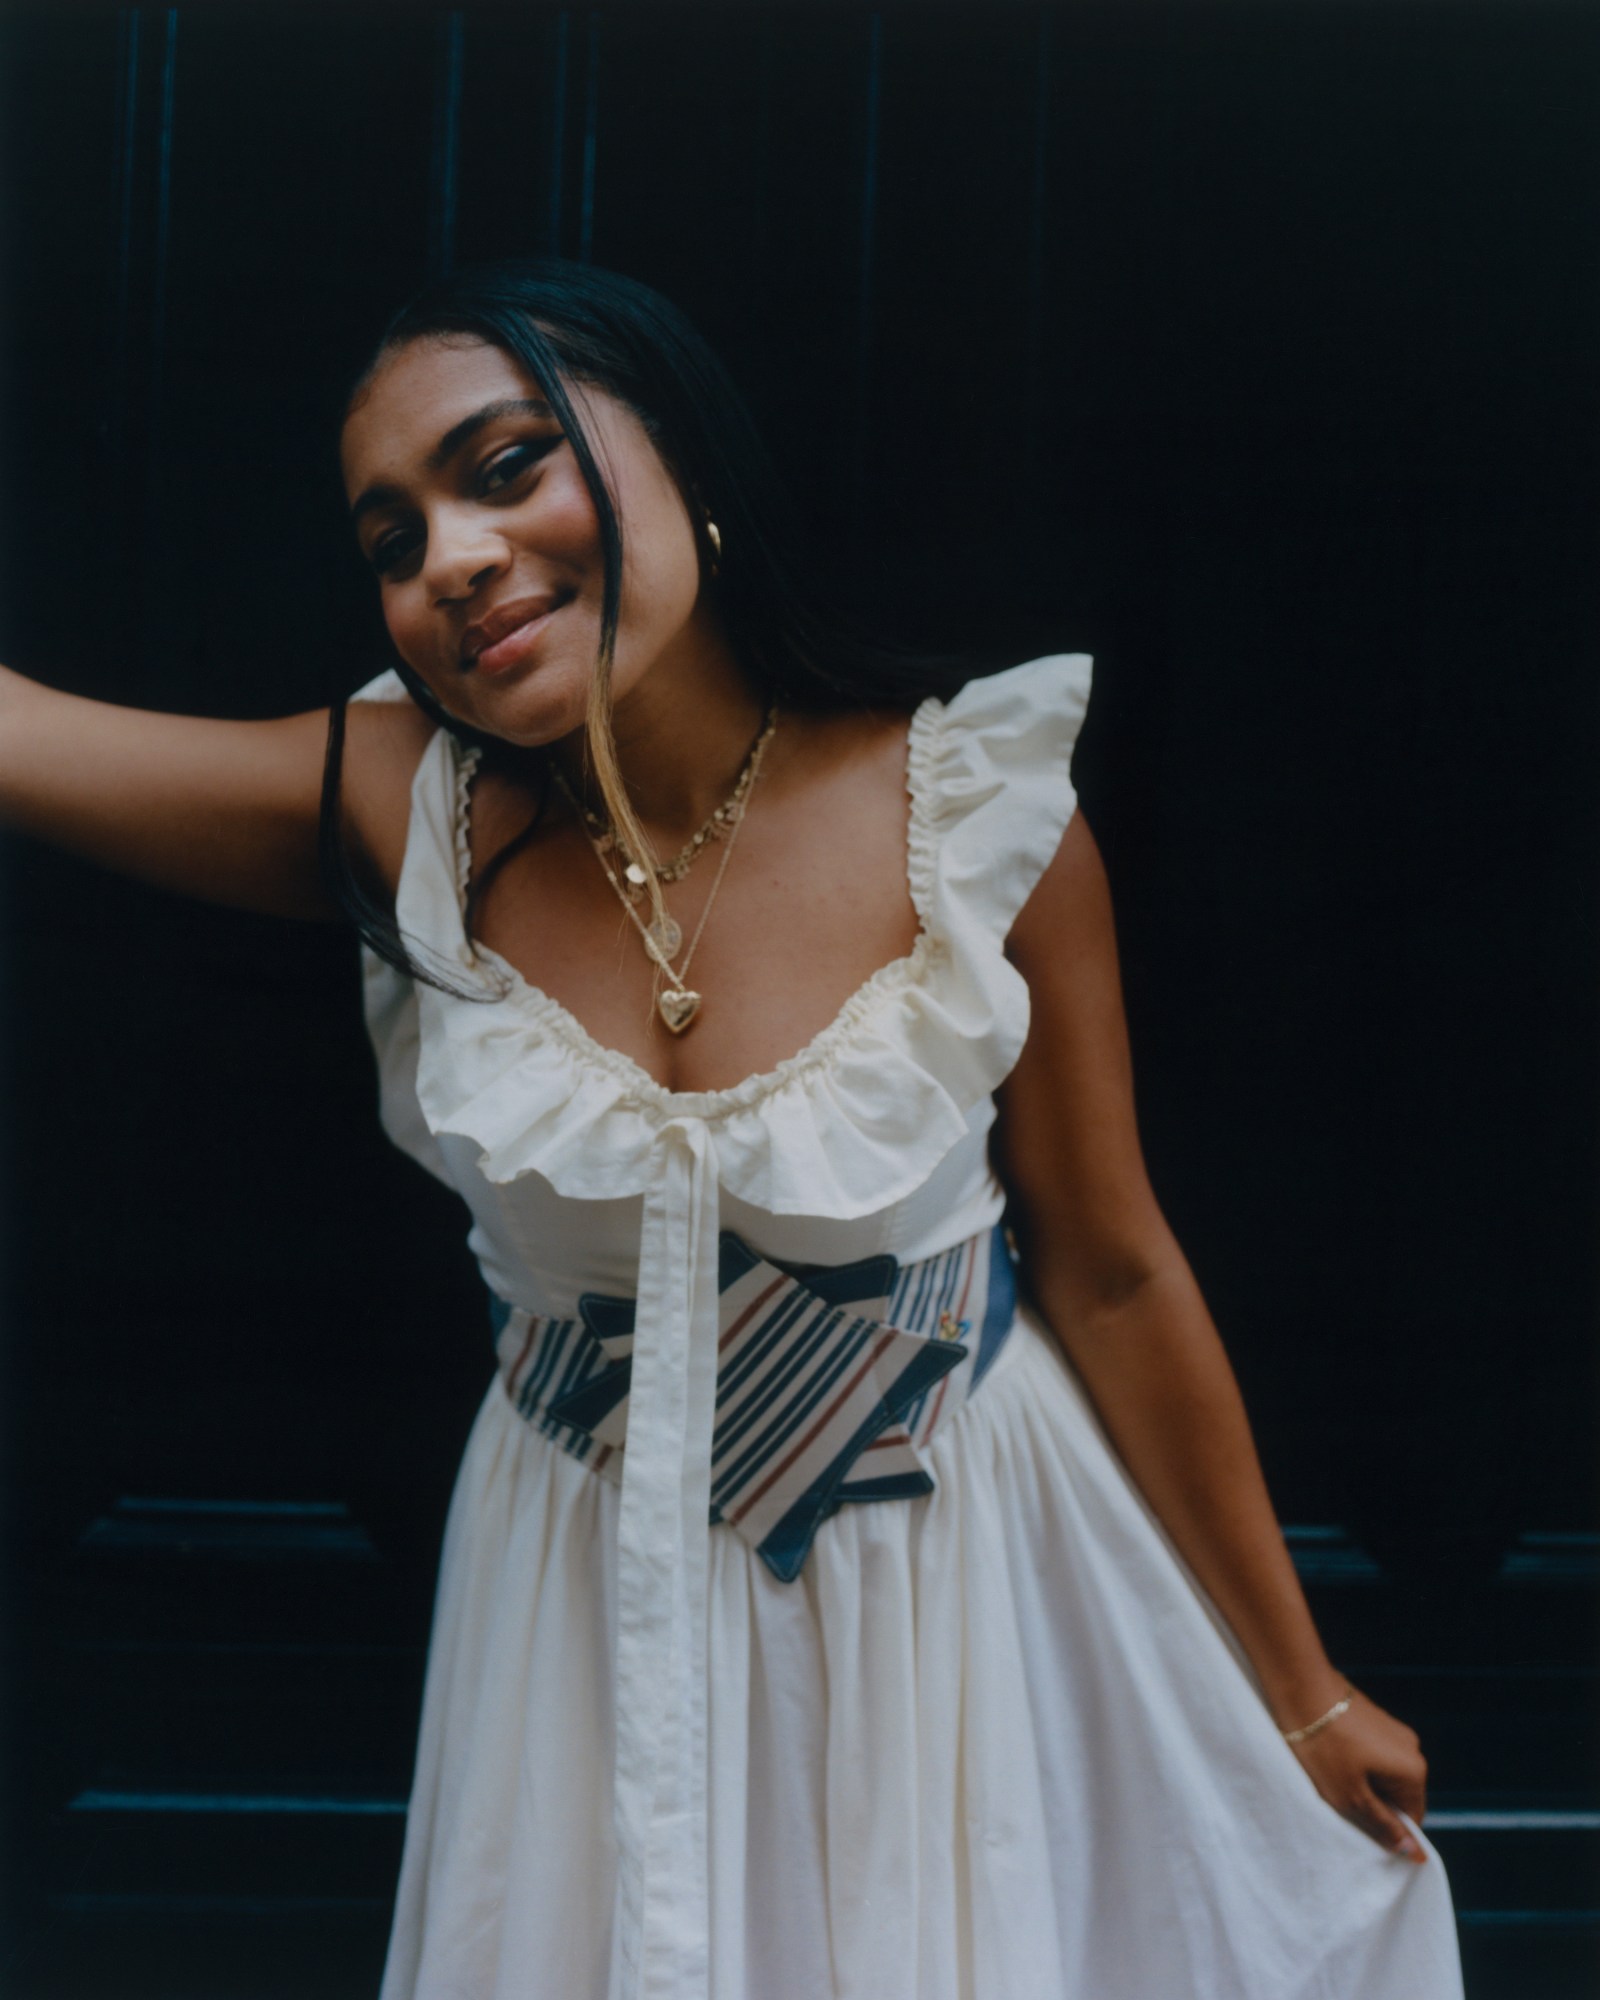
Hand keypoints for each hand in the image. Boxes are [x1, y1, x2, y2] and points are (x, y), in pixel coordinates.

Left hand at [1287, 1685, 1428, 1860]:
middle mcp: (1412, 1748)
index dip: (1386, 1829)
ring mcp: (1393, 1730)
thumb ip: (1384, 1826)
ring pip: (1382, 1774)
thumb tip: (1416, 1854)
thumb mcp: (1351, 1797)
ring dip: (1361, 1782)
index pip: (1411, 1819)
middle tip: (1339, 1799)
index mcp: (1413, 1771)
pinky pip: (1372, 1753)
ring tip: (1331, 1775)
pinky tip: (1330, 1757)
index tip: (1357, 1825)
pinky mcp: (1374, 1717)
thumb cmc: (1324, 1747)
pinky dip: (1355, 1762)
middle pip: (1398, 1795)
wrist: (1300, 1688)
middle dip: (1372, 1803)